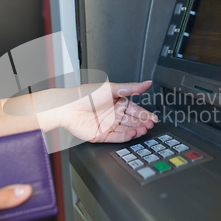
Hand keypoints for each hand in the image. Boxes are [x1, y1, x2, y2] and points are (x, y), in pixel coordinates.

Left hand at [36, 81, 158, 142]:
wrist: (67, 107)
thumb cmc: (85, 94)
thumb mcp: (112, 88)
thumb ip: (131, 88)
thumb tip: (147, 83)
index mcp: (117, 102)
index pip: (135, 110)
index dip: (145, 114)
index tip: (154, 118)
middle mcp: (114, 114)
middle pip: (132, 121)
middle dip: (143, 123)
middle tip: (150, 125)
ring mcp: (108, 125)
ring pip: (126, 130)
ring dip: (136, 130)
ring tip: (143, 129)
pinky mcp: (102, 135)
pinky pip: (117, 138)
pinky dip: (125, 137)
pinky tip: (132, 134)